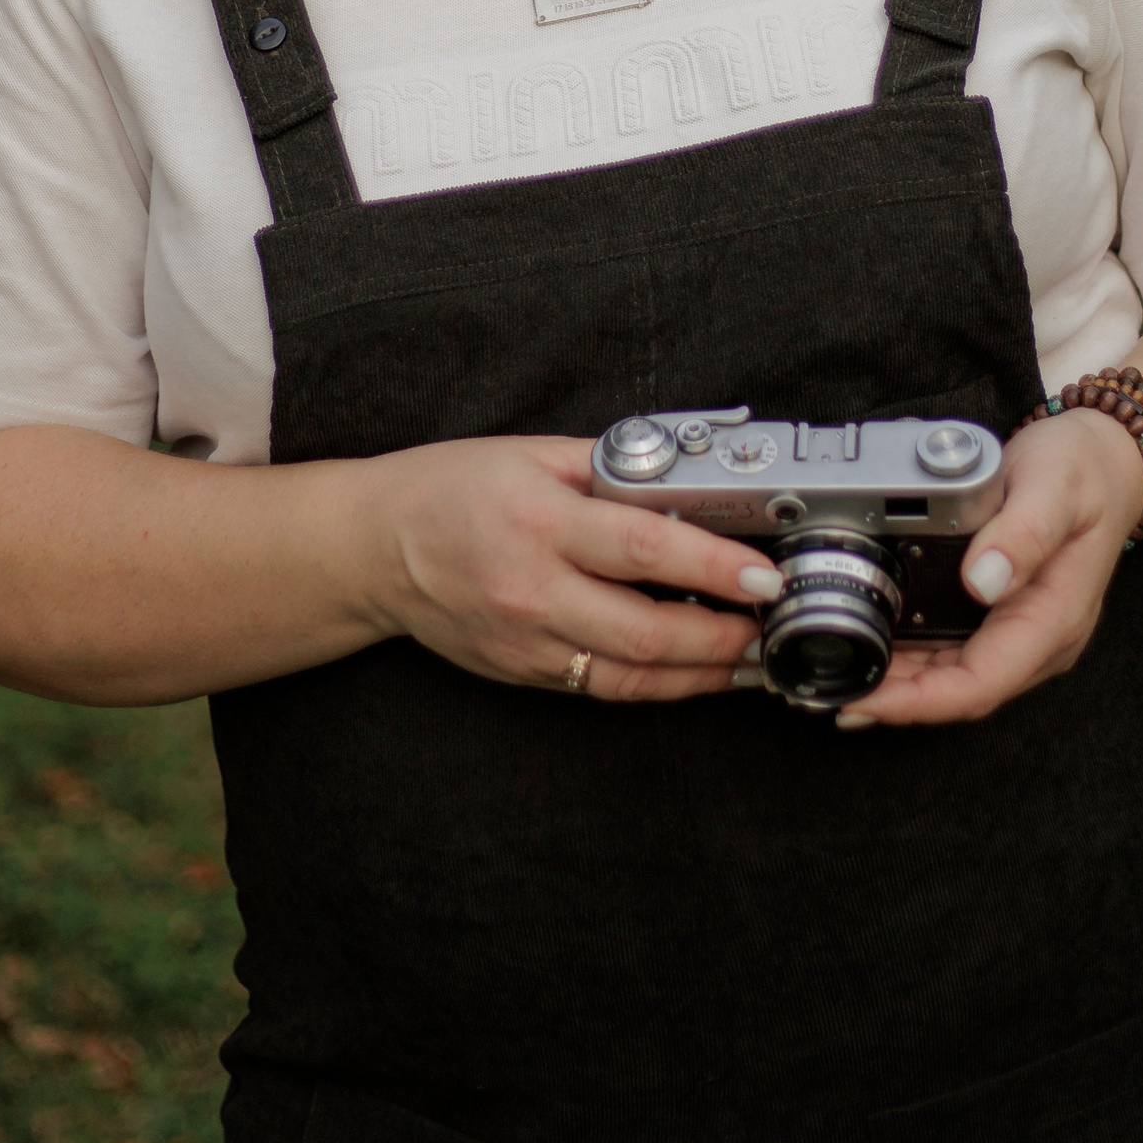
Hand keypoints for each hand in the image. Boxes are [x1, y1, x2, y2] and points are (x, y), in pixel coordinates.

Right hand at [356, 434, 775, 700]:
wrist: (371, 549)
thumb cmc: (448, 489)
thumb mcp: (530, 455)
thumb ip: (608, 469)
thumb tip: (686, 480)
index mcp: (537, 522)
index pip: (644, 550)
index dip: (715, 567)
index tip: (765, 575)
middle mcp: (530, 590)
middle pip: (645, 632)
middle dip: (723, 637)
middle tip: (771, 626)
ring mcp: (524, 642)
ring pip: (630, 675)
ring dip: (702, 674)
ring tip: (752, 659)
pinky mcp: (520, 673)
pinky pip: (601, 686)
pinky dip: (658, 684)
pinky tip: (695, 673)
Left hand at [837, 406, 1142, 729]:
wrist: (1105, 461)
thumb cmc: (1082, 471)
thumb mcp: (1055, 488)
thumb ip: (1023, 533)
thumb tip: (984, 582)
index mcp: (1051, 621)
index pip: (981, 685)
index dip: (919, 702)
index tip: (867, 699)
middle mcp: (1037, 640)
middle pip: (959, 693)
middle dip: (895, 701)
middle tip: (828, 688)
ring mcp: (1021, 633)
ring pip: (952, 678)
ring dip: (898, 685)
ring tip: (837, 675)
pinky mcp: (1004, 618)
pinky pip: (954, 654)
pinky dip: (912, 660)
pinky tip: (874, 650)